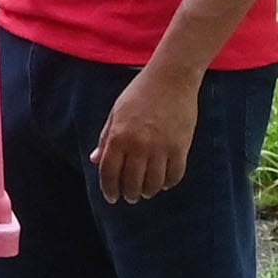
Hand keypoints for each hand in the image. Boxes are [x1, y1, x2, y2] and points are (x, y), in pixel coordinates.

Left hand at [92, 64, 201, 202]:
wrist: (171, 79)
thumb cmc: (139, 94)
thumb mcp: (115, 113)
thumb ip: (106, 138)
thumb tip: (95, 160)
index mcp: (119, 136)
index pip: (109, 172)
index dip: (109, 189)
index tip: (111, 197)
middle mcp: (139, 145)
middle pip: (131, 182)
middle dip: (128, 194)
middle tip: (129, 197)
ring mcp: (161, 148)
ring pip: (153, 183)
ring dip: (147, 192)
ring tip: (145, 192)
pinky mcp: (181, 148)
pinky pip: (174, 175)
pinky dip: (168, 183)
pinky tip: (163, 183)